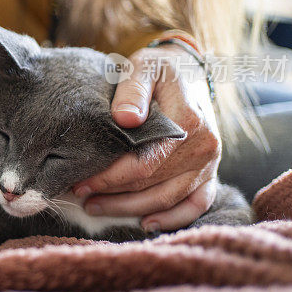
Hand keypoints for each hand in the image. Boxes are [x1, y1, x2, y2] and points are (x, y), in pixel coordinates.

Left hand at [73, 45, 220, 232]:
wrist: (188, 69)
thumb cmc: (159, 69)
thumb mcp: (143, 68)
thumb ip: (132, 91)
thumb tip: (125, 120)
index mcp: (187, 123)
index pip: (144, 163)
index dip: (110, 178)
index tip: (80, 182)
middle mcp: (204, 147)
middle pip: (154, 185)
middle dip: (113, 196)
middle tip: (81, 197)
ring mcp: (210, 162)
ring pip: (169, 199)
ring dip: (132, 210)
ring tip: (97, 208)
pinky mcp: (211, 172)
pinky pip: (196, 204)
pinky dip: (173, 218)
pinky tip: (145, 223)